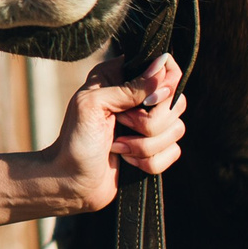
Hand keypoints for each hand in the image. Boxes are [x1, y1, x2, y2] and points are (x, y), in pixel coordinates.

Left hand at [40, 55, 185, 212]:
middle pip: (177, 102)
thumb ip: (127, 87)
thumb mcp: (93, 105)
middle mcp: (139, 98)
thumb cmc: (74, 141)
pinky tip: (127, 160)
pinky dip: (149, 162)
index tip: (148, 101)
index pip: (165, 66)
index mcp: (121, 78)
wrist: (70, 182)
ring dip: (145, 146)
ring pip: (177, 129)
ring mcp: (149, 125)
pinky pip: (174, 152)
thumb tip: (161, 68)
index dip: (165, 84)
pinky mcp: (155, 150)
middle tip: (121, 126)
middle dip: (150, 123)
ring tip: (118, 147)